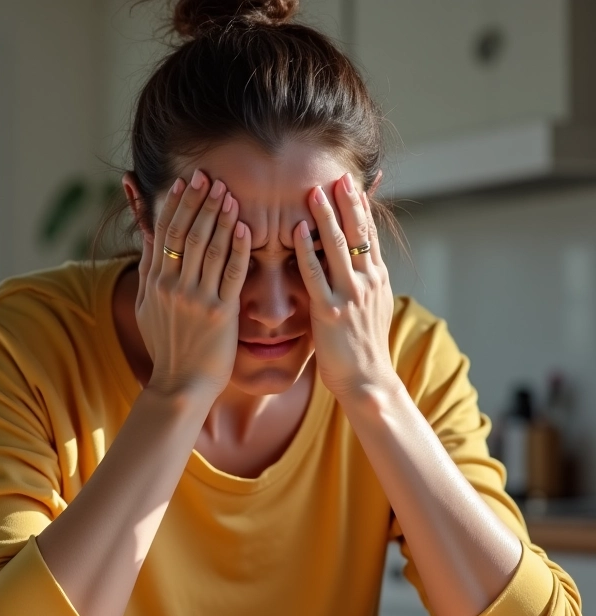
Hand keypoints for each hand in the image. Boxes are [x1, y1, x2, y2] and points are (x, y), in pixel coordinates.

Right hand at [136, 169, 250, 401]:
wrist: (180, 384)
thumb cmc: (166, 346)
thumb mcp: (147, 307)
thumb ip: (149, 270)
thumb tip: (150, 234)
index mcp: (156, 281)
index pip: (165, 233)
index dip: (176, 205)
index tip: (185, 182)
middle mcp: (173, 286)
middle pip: (187, 234)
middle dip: (199, 203)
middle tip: (210, 177)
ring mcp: (197, 299)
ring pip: (209, 249)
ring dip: (220, 218)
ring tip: (228, 193)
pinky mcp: (220, 313)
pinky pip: (231, 273)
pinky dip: (238, 248)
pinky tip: (244, 228)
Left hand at [293, 173, 396, 400]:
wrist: (367, 381)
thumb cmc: (363, 348)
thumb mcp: (371, 310)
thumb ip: (364, 285)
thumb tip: (358, 266)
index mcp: (377, 280)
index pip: (370, 236)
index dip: (362, 208)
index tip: (352, 183)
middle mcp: (368, 282)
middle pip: (359, 233)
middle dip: (348, 202)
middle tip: (337, 175)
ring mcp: (350, 295)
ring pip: (339, 247)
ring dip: (327, 216)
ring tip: (315, 191)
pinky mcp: (330, 312)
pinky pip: (316, 274)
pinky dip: (307, 250)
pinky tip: (298, 230)